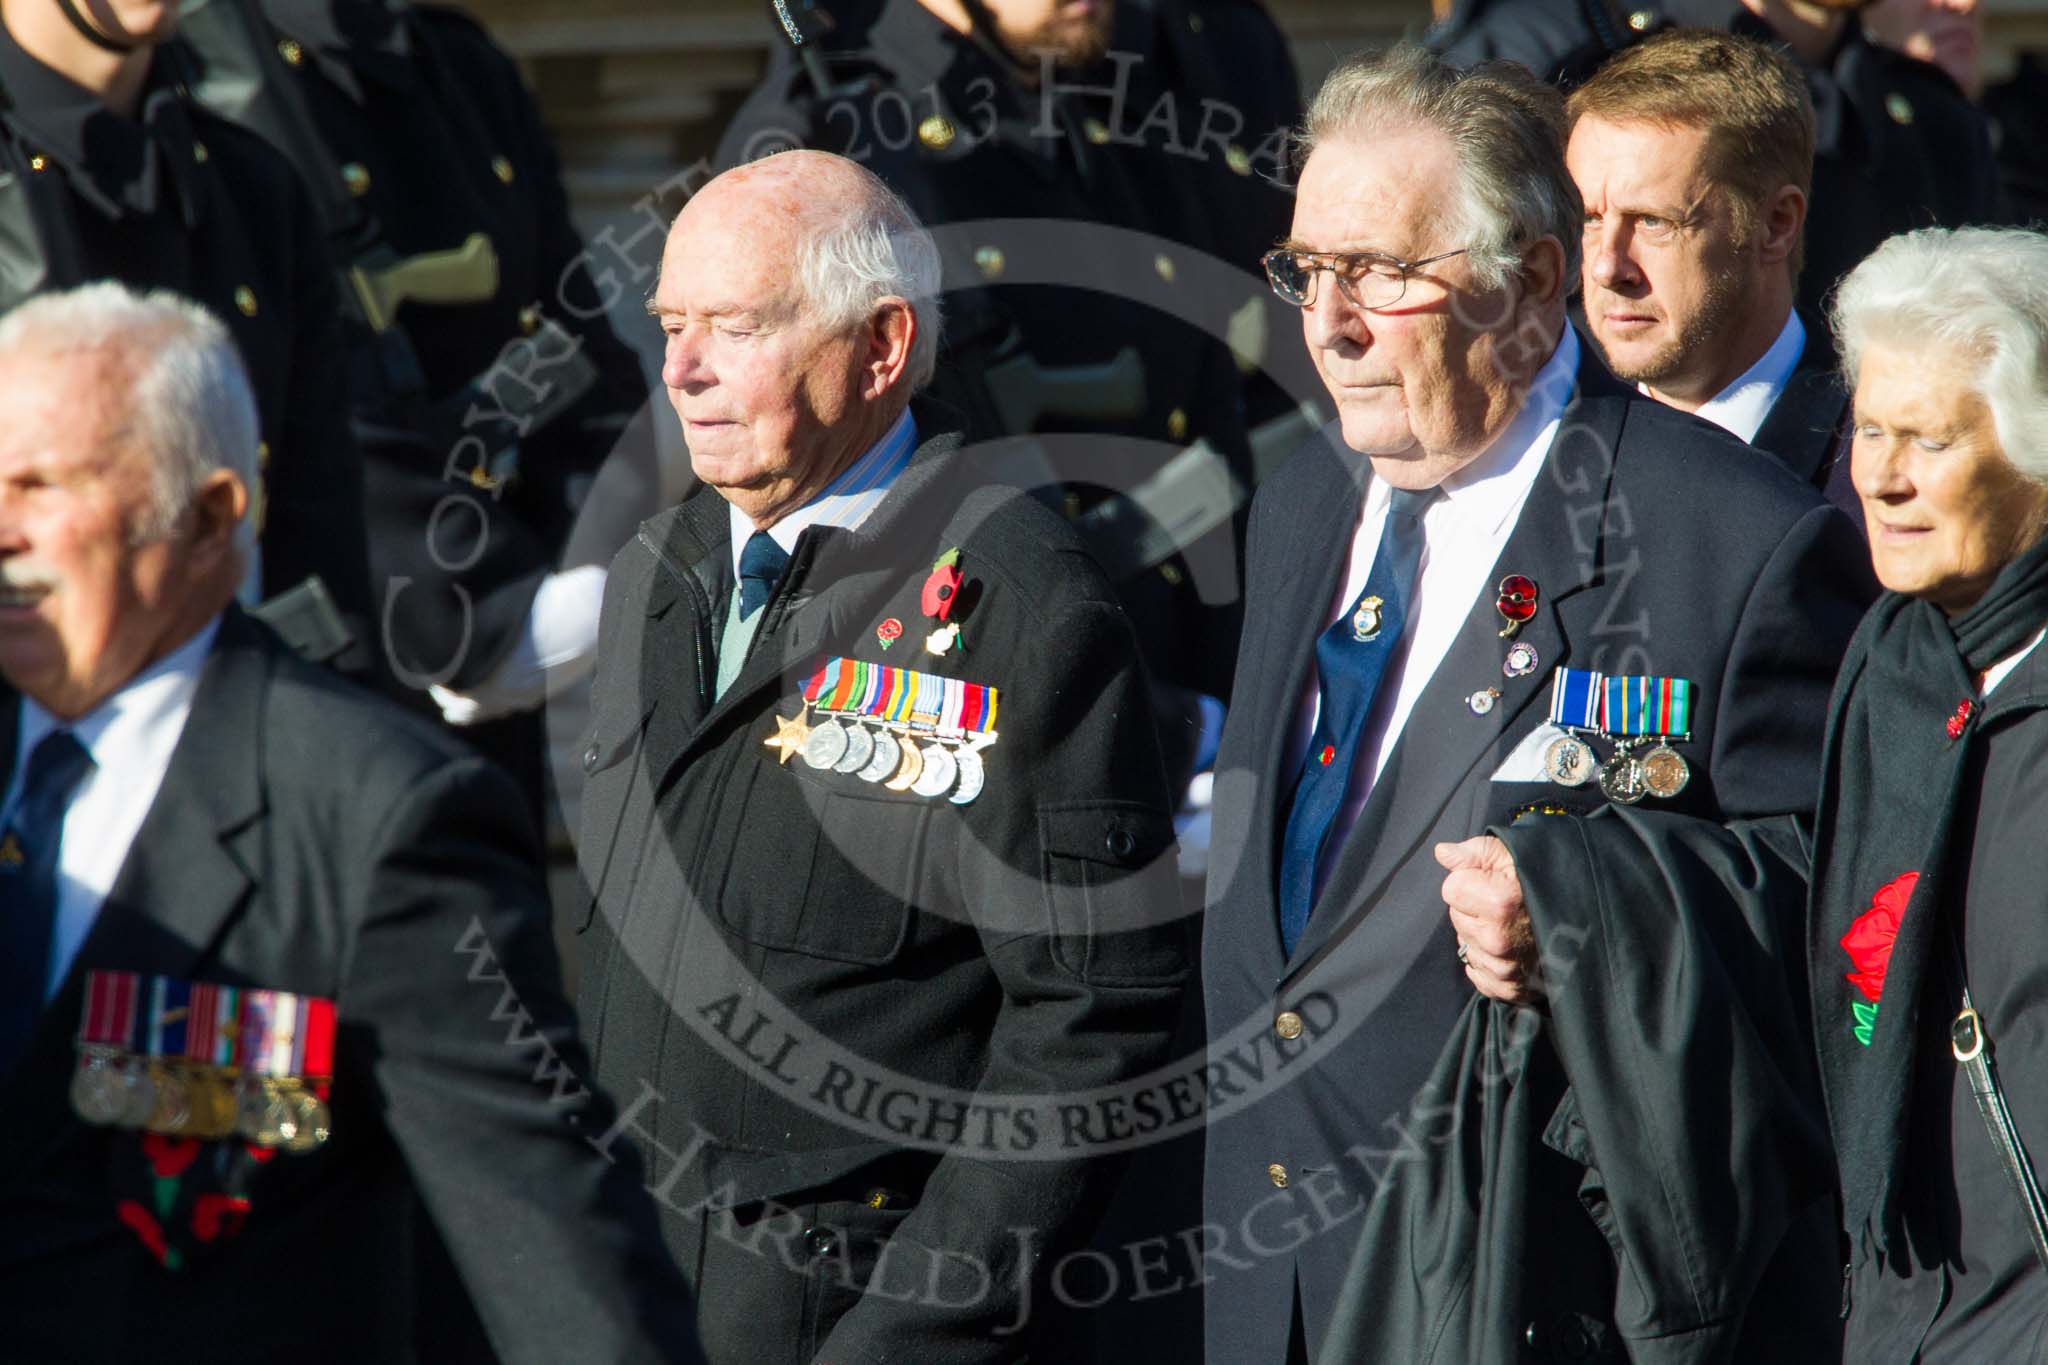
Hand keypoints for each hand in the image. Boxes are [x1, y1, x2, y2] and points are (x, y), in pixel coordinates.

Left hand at [1436, 835, 1541, 1005]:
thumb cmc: (1547, 880)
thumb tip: (1442, 853)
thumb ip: (1474, 852)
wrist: (1590, 916)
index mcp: (1497, 902)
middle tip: (1505, 905)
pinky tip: (1510, 949)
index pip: (1450, 888)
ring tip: (1512, 926)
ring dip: (1481, 936)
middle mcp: (1498, 940)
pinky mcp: (1510, 989)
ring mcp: (1505, 969)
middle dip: (1473, 908)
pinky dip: (1488, 963)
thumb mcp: (1513, 853)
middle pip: (1456, 917)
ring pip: (1466, 945)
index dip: (1468, 880)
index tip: (1492, 881)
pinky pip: (1478, 974)